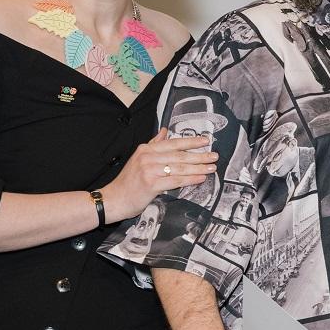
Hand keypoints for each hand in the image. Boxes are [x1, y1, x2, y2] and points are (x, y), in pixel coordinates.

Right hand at [100, 129, 217, 219]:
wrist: (114, 199)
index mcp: (146, 150)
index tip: (205, 141)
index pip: (172, 143)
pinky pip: (175, 180)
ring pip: (179, 168)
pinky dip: (190, 179)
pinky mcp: (151, 184)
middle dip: (199, 155)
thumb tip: (164, 131)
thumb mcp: (139, 158)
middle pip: (179, 155)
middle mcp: (147, 157)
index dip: (190, 142)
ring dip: (198, 168)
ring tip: (211, 167)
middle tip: (214, 156)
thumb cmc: (128, 182)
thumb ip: (153, 144)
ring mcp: (149, 170)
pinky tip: (200, 178)